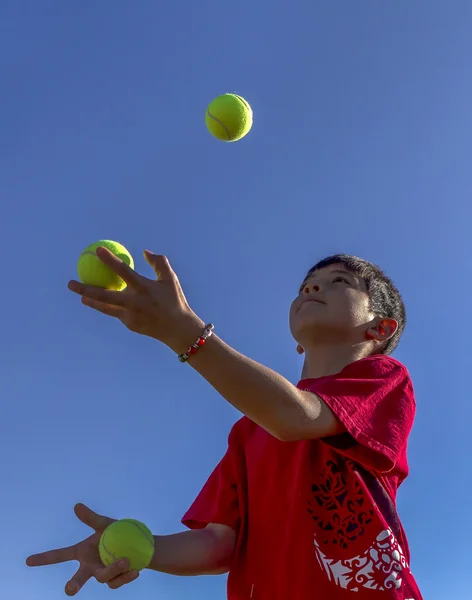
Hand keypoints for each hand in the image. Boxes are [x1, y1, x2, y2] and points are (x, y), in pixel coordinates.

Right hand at [26, 503, 139, 595]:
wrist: (138, 545)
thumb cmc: (117, 533)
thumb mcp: (104, 524)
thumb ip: (91, 518)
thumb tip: (77, 506)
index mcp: (82, 552)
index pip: (60, 555)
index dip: (44, 558)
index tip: (28, 561)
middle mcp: (90, 565)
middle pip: (79, 578)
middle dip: (74, 584)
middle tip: (70, 588)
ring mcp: (102, 574)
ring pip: (102, 577)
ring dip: (113, 570)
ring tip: (125, 560)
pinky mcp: (115, 580)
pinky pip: (117, 581)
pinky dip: (126, 576)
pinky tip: (134, 570)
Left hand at [68, 248, 203, 350]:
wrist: (178, 329)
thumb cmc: (175, 300)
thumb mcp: (171, 279)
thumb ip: (159, 262)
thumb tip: (144, 252)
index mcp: (144, 288)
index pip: (122, 271)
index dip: (109, 260)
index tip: (97, 250)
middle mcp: (134, 302)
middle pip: (103, 295)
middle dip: (84, 288)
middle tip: (71, 282)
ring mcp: (129, 315)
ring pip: (105, 307)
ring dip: (90, 301)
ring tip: (80, 297)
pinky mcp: (129, 324)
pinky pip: (116, 312)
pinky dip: (110, 307)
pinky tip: (104, 303)